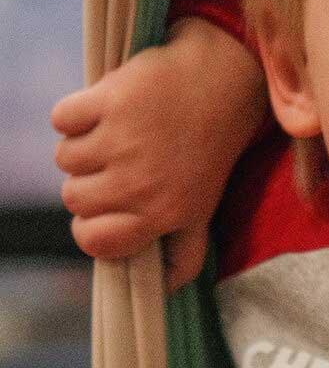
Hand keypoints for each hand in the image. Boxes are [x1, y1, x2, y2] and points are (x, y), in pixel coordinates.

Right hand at [52, 17, 266, 290]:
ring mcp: (120, 141)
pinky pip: (63, 118)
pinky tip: (111, 106)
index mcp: (161, 215)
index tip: (108, 205)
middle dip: (91, 181)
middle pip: (73, 198)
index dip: (93, 224)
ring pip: (65, 158)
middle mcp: (138, 184)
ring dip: (85, 144)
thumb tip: (168, 288)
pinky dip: (79, 111)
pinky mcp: (108, 100)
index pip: (92, 241)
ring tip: (123, 131)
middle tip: (123, 160)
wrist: (225, 79)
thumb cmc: (211, 147)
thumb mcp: (206, 206)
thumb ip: (185, 251)